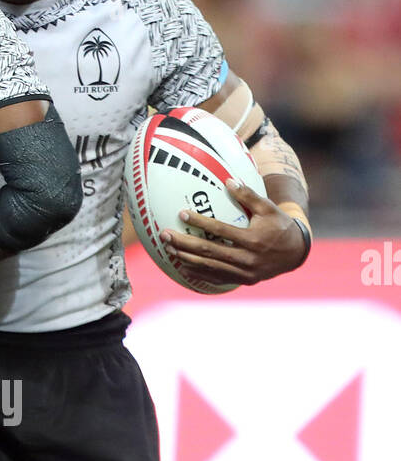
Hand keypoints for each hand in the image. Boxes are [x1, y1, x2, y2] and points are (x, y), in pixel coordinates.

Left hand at [159, 179, 307, 286]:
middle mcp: (246, 259)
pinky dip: (199, 272)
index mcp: (252, 239)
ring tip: (168, 248)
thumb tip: (229, 180)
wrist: (294, 253)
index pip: (220, 230)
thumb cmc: (279, 225)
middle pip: (208, 251)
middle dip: (183, 243)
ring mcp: (243, 273)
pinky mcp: (242, 280)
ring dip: (186, 258)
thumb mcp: (268, 208)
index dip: (200, 223)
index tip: (182, 214)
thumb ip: (248, 195)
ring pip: (209, 267)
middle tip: (165, 234)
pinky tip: (182, 266)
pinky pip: (216, 277)